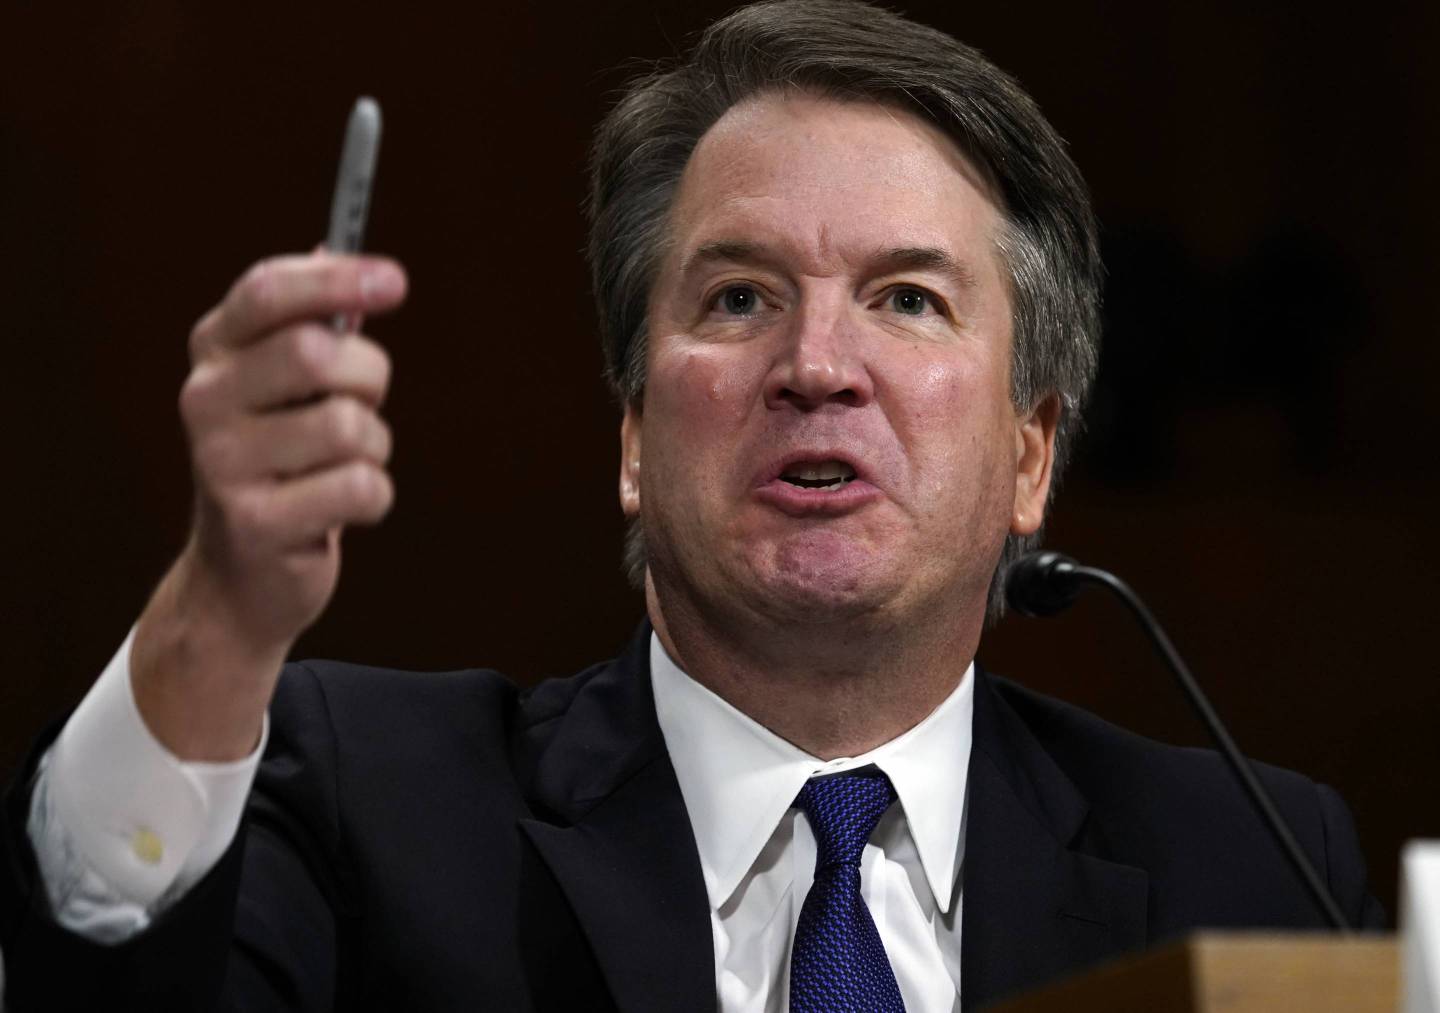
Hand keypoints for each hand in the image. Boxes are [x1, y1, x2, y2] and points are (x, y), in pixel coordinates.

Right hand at [132, 252, 406, 759]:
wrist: (243, 577)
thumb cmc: (284, 464)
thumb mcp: (288, 388)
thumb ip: (313, 322)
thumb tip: (336, 246)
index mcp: (214, 352)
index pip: (269, 292)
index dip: (336, 279)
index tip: (396, 281)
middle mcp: (204, 399)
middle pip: (318, 355)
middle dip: (369, 377)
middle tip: (366, 404)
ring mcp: (221, 462)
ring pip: (349, 426)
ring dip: (374, 448)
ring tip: (344, 467)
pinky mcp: (255, 521)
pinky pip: (361, 487)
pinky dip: (374, 497)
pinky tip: (342, 508)